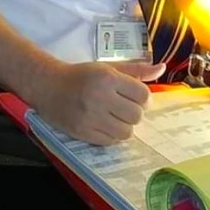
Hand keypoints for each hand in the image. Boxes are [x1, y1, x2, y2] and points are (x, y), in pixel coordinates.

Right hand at [38, 61, 164, 144]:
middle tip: (124, 107)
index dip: (144, 97)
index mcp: (108, 78)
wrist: (49, 86)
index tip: (136, 96)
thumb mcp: (108, 67)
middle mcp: (100, 97)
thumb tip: (161, 68)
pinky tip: (104, 124)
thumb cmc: (81, 75)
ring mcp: (91, 117)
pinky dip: (112, 135)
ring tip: (115, 116)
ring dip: (124, 125)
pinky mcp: (83, 132)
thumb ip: (136, 70)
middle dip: (134, 112)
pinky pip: (111, 142)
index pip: (143, 94)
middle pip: (137, 115)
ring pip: (126, 132)